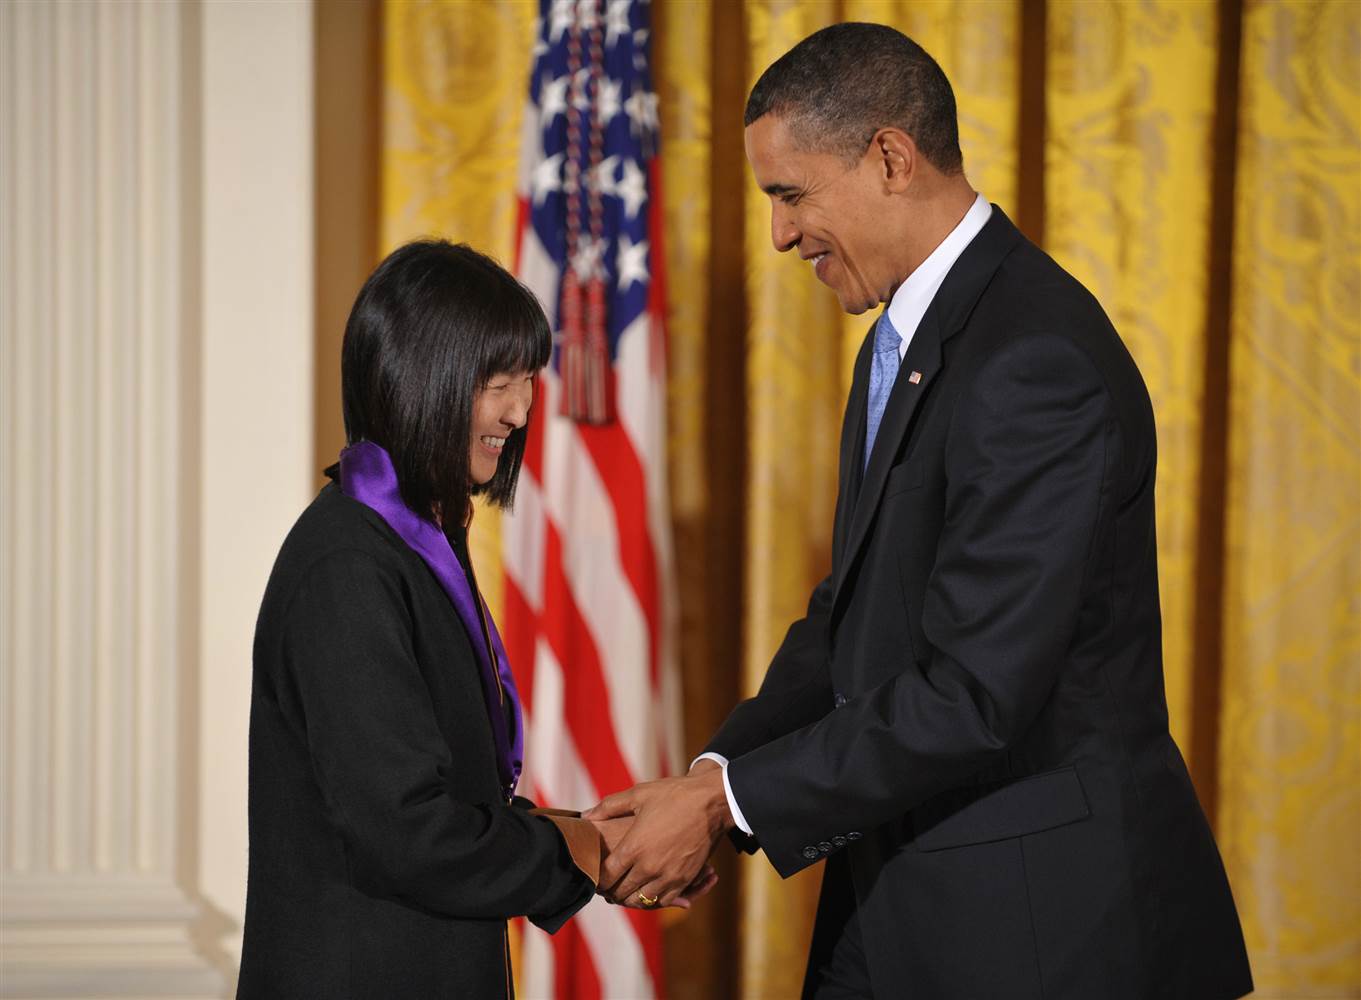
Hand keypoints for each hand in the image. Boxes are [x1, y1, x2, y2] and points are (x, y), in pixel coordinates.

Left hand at [583, 770, 733, 908]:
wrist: (712, 801)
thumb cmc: (673, 795)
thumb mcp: (638, 794)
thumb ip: (608, 806)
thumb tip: (585, 816)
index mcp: (634, 847)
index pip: (607, 876)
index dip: (597, 880)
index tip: (595, 878)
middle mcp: (649, 866)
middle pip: (622, 892)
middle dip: (611, 892)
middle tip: (606, 889)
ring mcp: (669, 875)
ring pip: (642, 900)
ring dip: (631, 898)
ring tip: (626, 892)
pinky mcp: (686, 878)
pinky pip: (665, 900)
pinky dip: (654, 899)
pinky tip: (649, 891)